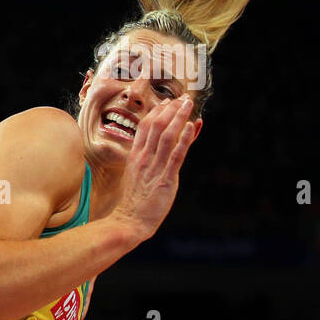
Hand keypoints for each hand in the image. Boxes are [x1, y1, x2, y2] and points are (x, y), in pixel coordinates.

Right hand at [109, 96, 199, 241]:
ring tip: (188, 104)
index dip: (157, 113)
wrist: (130, 220)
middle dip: (170, 110)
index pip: (145, 128)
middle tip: (183, 98)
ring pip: (166, 136)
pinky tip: (190, 126)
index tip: (167, 102)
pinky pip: (175, 156)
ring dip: (178, 117)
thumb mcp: (137, 175)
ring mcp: (154, 168)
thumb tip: (154, 150)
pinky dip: (183, 140)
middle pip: (156, 127)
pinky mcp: (165, 179)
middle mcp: (144, 159)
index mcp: (136, 156)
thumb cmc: (134, 201)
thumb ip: (147, 160)